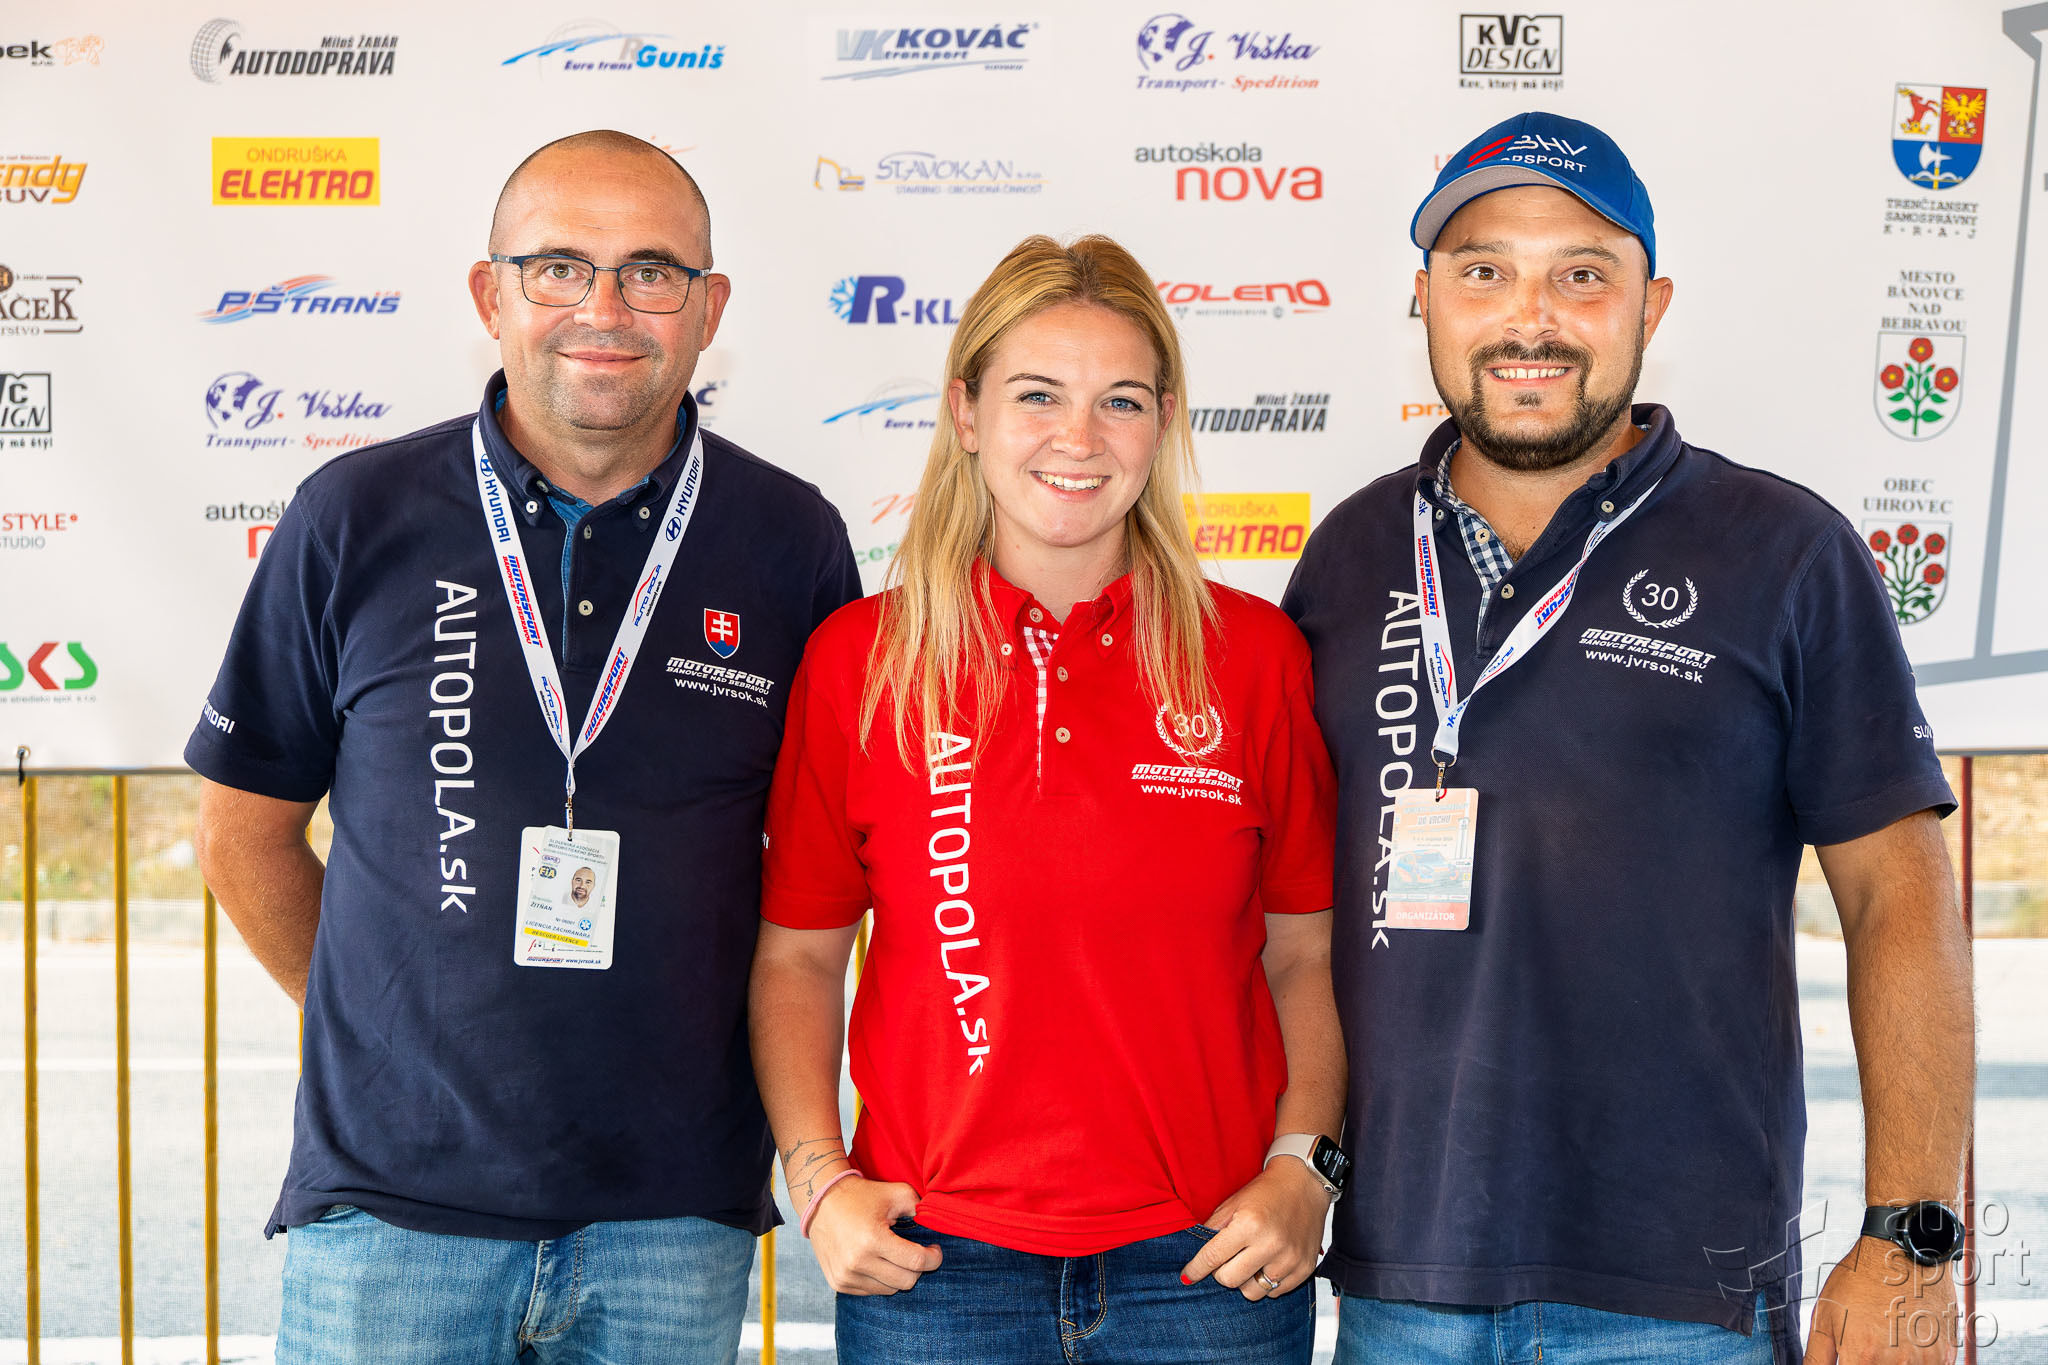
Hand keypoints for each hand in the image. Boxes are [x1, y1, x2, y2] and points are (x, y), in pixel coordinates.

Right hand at [807, 1175, 943, 1295]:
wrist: (821, 1202)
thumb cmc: (862, 1196)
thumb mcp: (896, 1193)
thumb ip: (920, 1208)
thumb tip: (936, 1227)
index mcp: (873, 1239)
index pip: (916, 1262)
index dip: (934, 1259)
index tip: (935, 1251)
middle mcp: (858, 1262)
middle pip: (906, 1281)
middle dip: (918, 1268)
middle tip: (917, 1253)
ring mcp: (846, 1276)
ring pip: (890, 1290)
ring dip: (898, 1274)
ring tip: (895, 1255)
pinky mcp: (838, 1284)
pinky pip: (872, 1291)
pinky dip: (881, 1279)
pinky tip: (878, 1261)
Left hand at [1178, 1159, 1329, 1300]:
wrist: (1305, 1184)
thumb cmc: (1266, 1192)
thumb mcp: (1233, 1203)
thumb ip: (1212, 1228)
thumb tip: (1195, 1255)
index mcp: (1249, 1225)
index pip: (1213, 1257)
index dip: (1196, 1269)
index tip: (1187, 1276)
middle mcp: (1270, 1245)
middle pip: (1230, 1280)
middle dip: (1221, 1272)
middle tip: (1226, 1259)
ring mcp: (1289, 1259)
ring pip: (1252, 1292)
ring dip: (1244, 1280)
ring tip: (1248, 1261)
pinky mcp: (1304, 1269)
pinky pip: (1275, 1292)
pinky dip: (1266, 1283)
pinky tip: (1267, 1263)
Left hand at [1806, 1236, 1957, 1363]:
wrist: (1901, 1253)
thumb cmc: (1859, 1280)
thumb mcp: (1823, 1315)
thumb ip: (1817, 1357)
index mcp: (1862, 1357)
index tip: (1849, 1359)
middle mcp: (1897, 1363)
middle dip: (1868, 1363)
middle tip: (1868, 1342)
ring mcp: (1926, 1361)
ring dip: (1893, 1362)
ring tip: (1887, 1335)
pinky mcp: (1946, 1354)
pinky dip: (1915, 1360)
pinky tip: (1905, 1339)